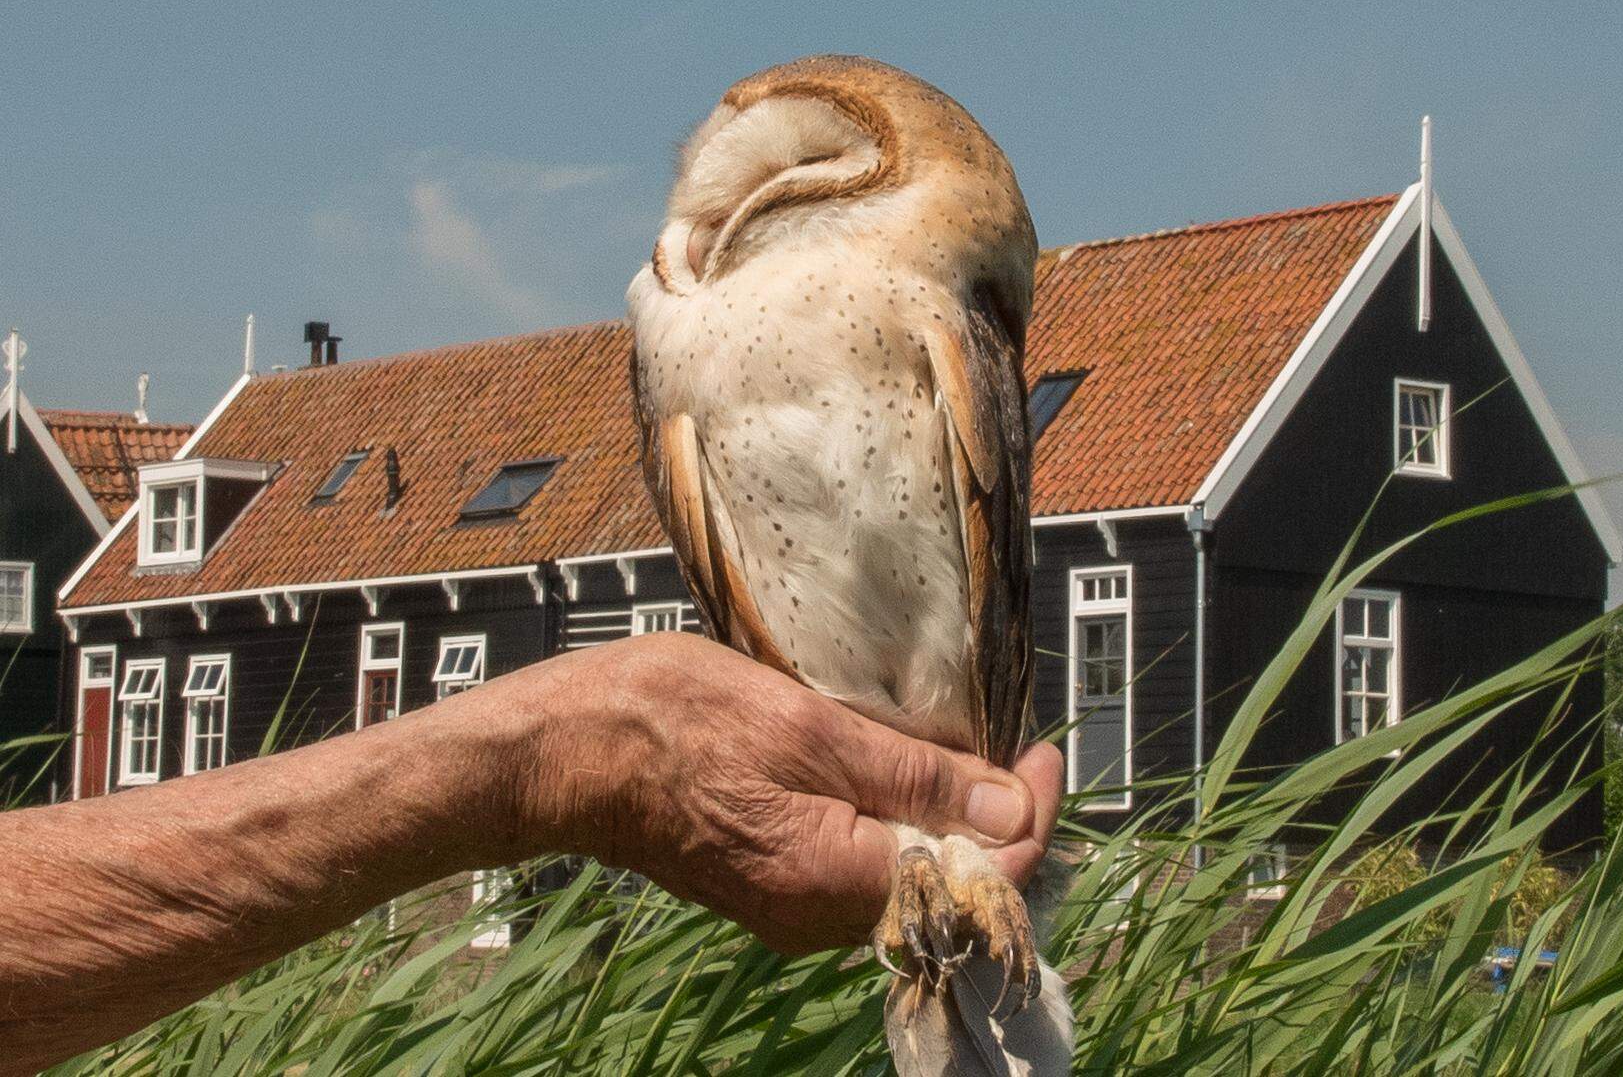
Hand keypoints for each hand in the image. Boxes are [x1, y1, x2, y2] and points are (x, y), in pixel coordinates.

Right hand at [487, 632, 1063, 953]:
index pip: (983, 878)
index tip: (1044, 748)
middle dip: (998, 822)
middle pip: (951, 889)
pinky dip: (899, 828)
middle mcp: (821, 918)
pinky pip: (865, 872)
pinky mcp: (772, 889)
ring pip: (910, 881)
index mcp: (837, 882)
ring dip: (948, 822)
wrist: (561, 755)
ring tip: (962, 751)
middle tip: (1012, 746)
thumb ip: (913, 778)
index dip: (1031, 813)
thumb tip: (1009, 808)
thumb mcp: (806, 728)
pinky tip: (898, 772)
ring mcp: (793, 909)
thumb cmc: (669, 722)